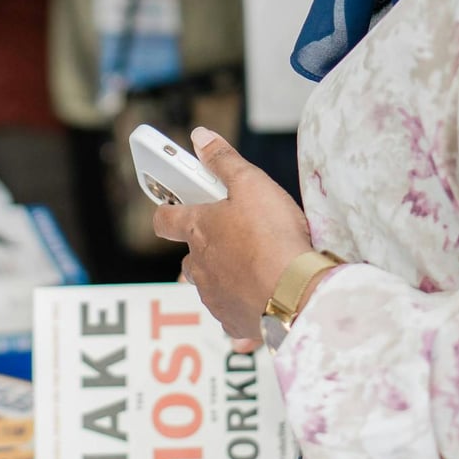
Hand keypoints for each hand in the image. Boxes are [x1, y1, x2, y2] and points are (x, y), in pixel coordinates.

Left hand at [153, 127, 313, 351]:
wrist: (295, 291)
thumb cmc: (272, 236)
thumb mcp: (251, 184)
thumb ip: (224, 161)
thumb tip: (200, 137)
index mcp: (198, 230)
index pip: (164, 219)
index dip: (167, 212)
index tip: (174, 208)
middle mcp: (198, 265)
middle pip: (190, 256)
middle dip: (207, 249)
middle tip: (237, 239)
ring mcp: (213, 296)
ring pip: (210, 285)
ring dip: (226, 277)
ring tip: (257, 268)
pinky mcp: (232, 321)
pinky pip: (231, 314)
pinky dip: (243, 307)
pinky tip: (263, 300)